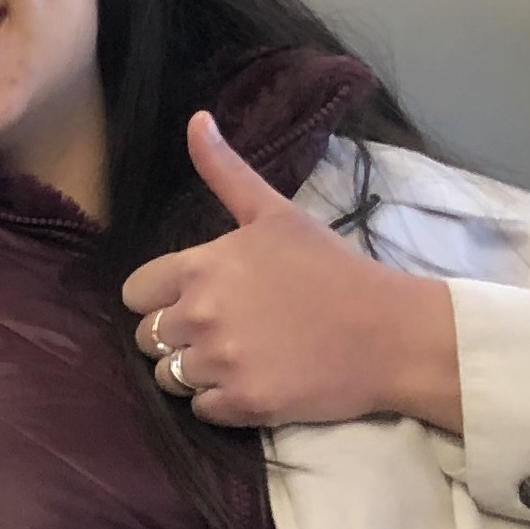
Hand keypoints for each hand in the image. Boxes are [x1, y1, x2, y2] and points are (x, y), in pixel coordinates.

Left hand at [121, 111, 462, 432]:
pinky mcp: (242, 403)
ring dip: (195, 371)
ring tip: (243, 355)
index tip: (196, 299)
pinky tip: (257, 380)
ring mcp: (221, 362)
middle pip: (147, 338)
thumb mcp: (276, 213)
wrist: (393, 333)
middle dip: (177, 336)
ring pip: (169, 377)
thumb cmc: (334, 270)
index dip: (160, 298)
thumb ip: (226, 172)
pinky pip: (201, 409)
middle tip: (227, 329)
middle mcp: (201, 314)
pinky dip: (222, 401)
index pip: (136, 293)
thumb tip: (195, 119)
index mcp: (202, 267)